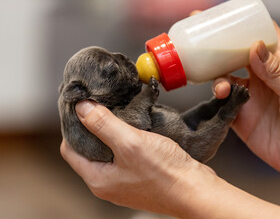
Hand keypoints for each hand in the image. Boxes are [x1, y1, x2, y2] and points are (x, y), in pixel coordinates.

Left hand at [60, 100, 214, 215]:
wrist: (195, 190)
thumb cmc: (165, 172)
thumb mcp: (130, 143)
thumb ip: (103, 124)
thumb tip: (81, 108)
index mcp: (98, 179)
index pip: (69, 149)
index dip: (73, 126)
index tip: (81, 107)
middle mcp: (108, 183)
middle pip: (89, 150)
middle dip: (93, 127)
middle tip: (102, 105)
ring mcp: (125, 181)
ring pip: (109, 151)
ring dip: (113, 131)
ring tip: (120, 112)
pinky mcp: (141, 176)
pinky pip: (126, 154)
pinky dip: (127, 139)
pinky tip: (137, 127)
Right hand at [213, 23, 279, 203]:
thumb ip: (277, 71)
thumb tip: (255, 46)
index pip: (264, 37)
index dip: (247, 26)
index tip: (228, 20)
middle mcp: (264, 77)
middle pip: (238, 54)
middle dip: (221, 47)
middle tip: (203, 42)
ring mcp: (251, 96)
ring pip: (225, 77)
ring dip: (217, 77)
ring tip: (221, 87)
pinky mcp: (242, 116)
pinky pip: (222, 103)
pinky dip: (216, 98)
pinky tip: (219, 98)